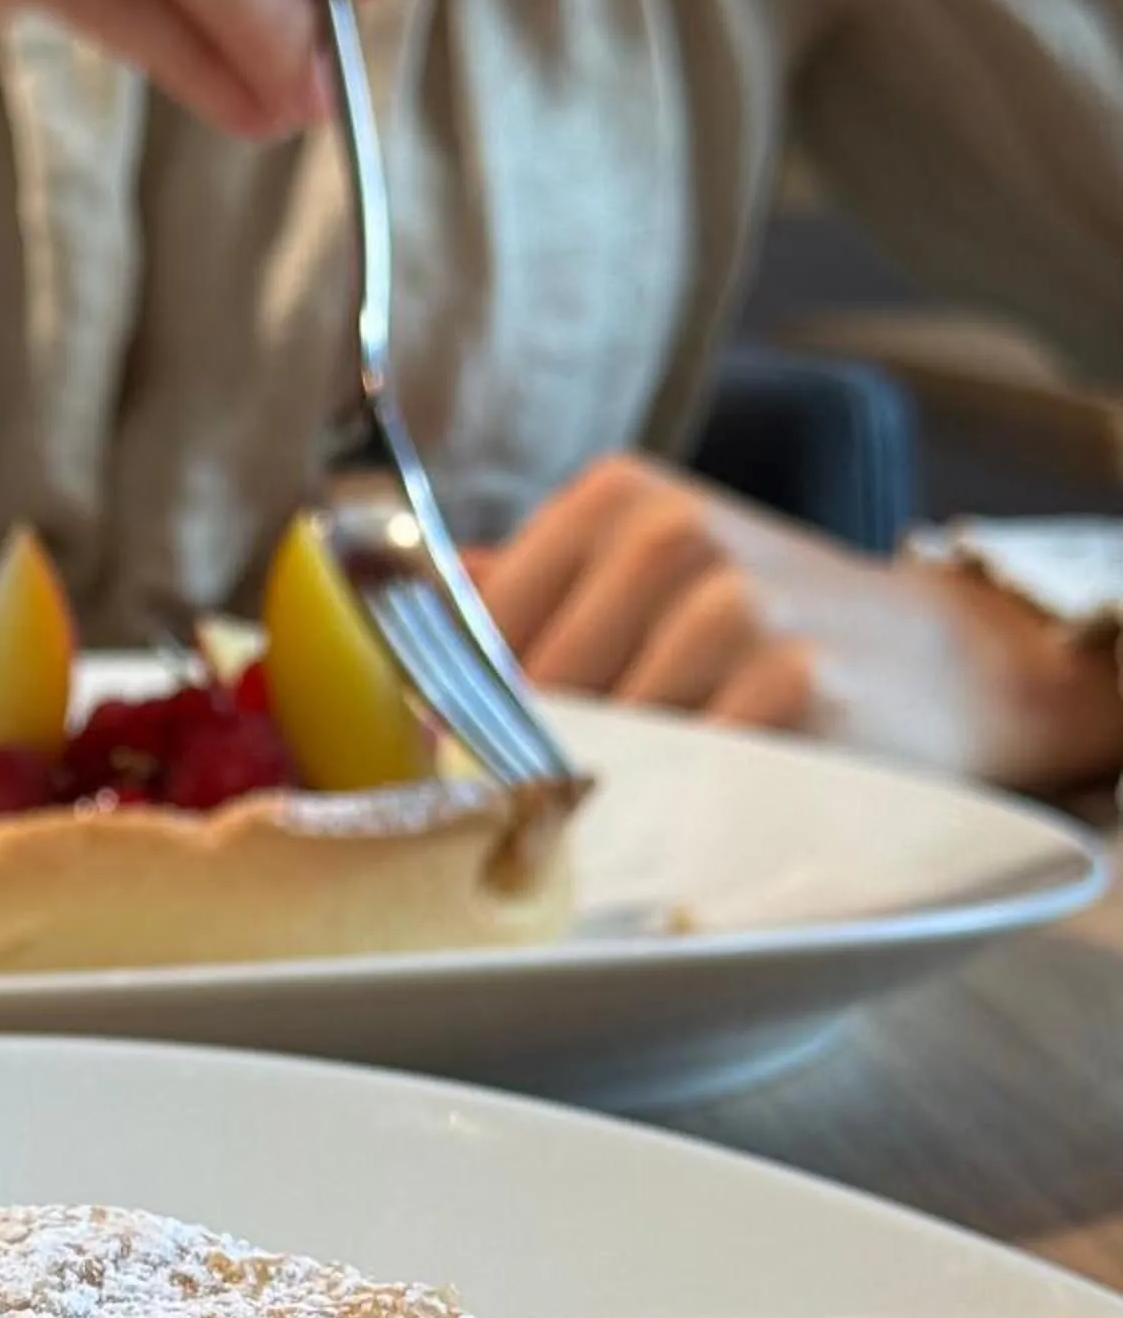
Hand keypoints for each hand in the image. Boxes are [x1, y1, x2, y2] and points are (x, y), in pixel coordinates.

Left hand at [476, 454, 1122, 794]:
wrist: (950, 665)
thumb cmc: (770, 635)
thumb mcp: (652, 576)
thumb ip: (528, 598)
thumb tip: (368, 618)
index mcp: (614, 500)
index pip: (465, 629)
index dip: (434, 716)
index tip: (424, 773)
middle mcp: (670, 534)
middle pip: (516, 696)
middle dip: (506, 768)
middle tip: (524, 818)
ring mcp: (735, 606)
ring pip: (588, 745)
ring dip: (588, 801)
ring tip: (625, 811)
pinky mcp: (792, 684)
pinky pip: (674, 780)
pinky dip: (663, 815)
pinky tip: (685, 814)